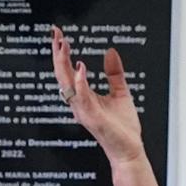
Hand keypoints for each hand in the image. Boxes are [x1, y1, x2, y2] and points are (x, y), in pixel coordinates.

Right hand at [49, 29, 151, 170]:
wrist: (129, 151)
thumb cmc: (122, 129)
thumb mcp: (120, 92)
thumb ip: (114, 73)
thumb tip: (110, 52)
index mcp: (84, 96)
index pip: (68, 71)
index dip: (62, 53)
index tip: (60, 35)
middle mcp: (80, 103)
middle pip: (62, 75)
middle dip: (58, 54)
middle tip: (56, 34)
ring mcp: (84, 111)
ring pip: (67, 84)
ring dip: (64, 64)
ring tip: (63, 45)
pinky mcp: (92, 118)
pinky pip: (82, 98)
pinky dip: (80, 82)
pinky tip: (80, 68)